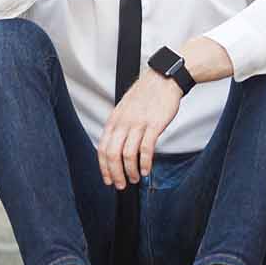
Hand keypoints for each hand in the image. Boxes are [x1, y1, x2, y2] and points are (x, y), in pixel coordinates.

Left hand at [98, 71, 183, 190]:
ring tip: (135, 179)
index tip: (108, 179)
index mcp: (114, 120)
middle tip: (120, 185)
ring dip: (130, 171)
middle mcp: (123, 123)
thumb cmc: (145, 95)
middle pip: (112, 154)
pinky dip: (145, 163)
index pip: (103, 148)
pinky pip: (146, 149)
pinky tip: (147, 170)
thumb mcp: (124, 109)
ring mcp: (138, 124)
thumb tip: (115, 147)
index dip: (104, 167)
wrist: (163, 79)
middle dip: (115, 174)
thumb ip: (119, 127)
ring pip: (128, 155)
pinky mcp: (154, 125)